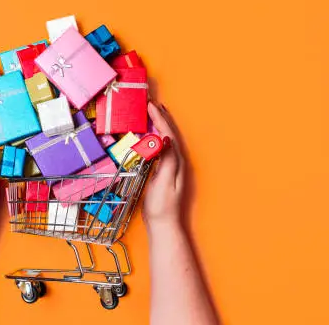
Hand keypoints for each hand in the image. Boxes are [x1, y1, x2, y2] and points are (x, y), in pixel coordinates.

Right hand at [143, 102, 185, 227]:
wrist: (164, 225)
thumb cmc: (162, 206)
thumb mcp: (164, 182)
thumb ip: (167, 160)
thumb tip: (167, 138)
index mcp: (177, 161)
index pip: (168, 134)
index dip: (159, 118)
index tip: (151, 105)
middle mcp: (177, 162)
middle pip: (170, 133)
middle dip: (161, 117)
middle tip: (152, 103)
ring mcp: (172, 167)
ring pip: (167, 139)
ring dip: (160, 125)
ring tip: (154, 113)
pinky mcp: (165, 172)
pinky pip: (161, 147)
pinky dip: (156, 137)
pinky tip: (151, 136)